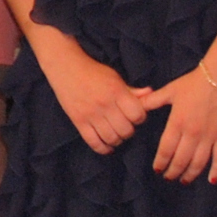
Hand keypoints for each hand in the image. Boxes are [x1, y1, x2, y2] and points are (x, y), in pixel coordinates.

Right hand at [37, 38, 150, 155]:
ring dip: (118, 140)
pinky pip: (93, 142)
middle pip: (126, 130)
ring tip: (116, 135)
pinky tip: (107, 146)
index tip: (135, 116)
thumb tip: (151, 94)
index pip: (137, 115)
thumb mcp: (115, 77)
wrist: (66, 68)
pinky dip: (103, 148)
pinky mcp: (78, 121)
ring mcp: (90, 114)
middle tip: (125, 126)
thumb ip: (132, 90)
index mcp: (116, 92)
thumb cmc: (93, 72)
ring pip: (111, 138)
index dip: (140, 118)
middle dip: (129, 131)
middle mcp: (105, 104)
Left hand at [136, 65, 216, 182]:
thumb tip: (135, 106)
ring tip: (184, 180)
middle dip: (173, 171)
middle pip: (181, 160)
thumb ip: (152, 101)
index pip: (166, 150)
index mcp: (177, 123)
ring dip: (190, 174)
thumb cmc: (193, 83)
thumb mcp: (169, 91)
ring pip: (199, 163)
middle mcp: (193, 134)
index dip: (160, 162)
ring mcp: (210, 136)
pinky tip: (212, 181)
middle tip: (168, 177)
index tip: (157, 170)